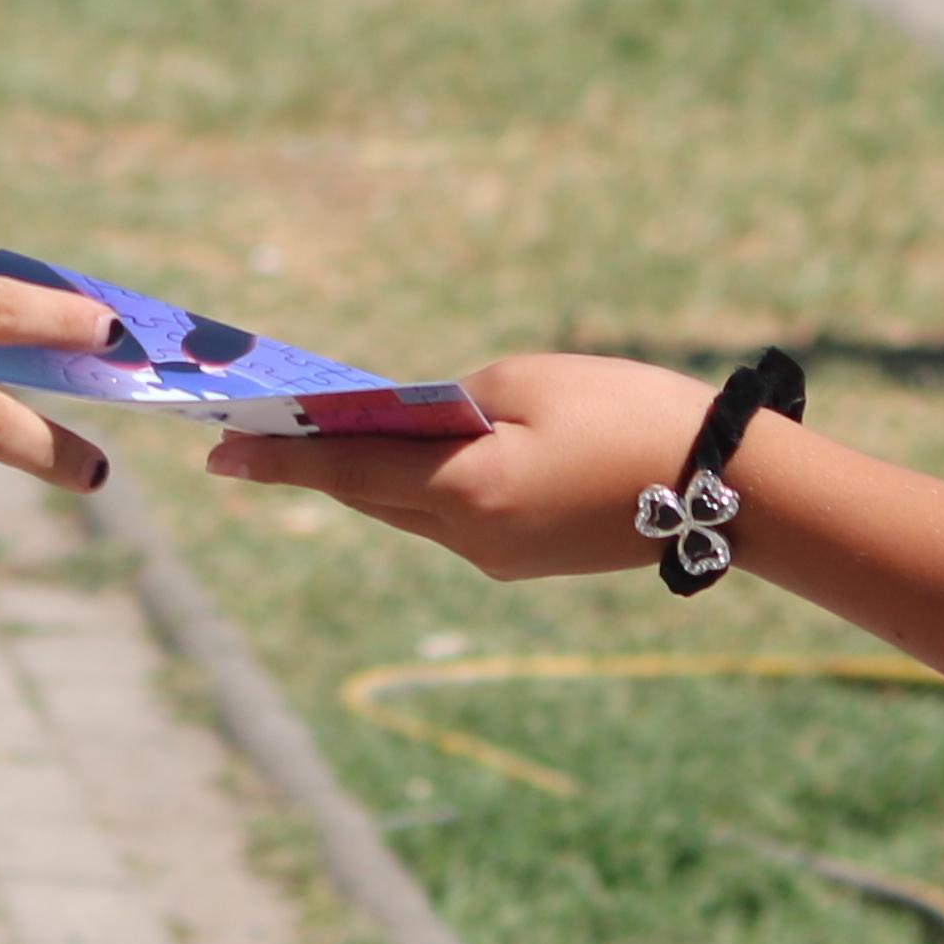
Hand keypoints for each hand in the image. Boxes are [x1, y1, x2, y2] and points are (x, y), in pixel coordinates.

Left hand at [204, 350, 721, 581]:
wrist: (727, 485)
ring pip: (411, 509)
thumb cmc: (629, 412)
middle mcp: (473, 540)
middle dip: (313, 463)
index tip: (216, 454)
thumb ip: (452, 402)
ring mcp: (501, 559)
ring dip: (369, 473)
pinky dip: (422, 485)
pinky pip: (453, 517)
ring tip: (314, 434)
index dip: (280, 459)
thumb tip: (410, 421)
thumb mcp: (529, 384)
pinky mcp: (527, 559)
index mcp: (469, 492)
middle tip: (249, 436)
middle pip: (373, 495)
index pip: (349, 470)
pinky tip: (408, 453)